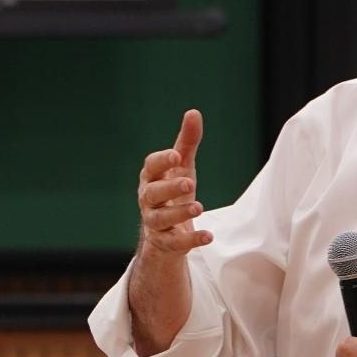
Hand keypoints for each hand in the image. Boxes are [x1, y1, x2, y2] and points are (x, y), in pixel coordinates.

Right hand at [138, 110, 212, 257]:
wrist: (166, 231)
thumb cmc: (173, 191)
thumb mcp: (182, 167)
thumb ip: (187, 142)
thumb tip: (193, 112)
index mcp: (151, 178)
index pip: (150, 167)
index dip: (161, 161)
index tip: (176, 156)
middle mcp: (148, 200)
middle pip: (152, 193)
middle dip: (169, 188)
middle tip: (190, 183)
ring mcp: (155, 223)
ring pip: (160, 219)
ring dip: (179, 213)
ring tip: (199, 207)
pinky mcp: (166, 243)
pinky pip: (176, 243)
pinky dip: (192, 240)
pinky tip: (208, 236)